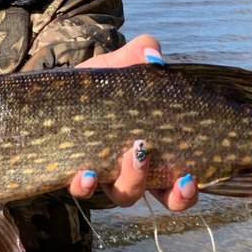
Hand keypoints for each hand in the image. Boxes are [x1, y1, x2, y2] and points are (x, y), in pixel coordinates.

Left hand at [67, 34, 198, 211]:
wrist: (59, 92)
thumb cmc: (102, 83)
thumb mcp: (122, 65)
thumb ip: (140, 54)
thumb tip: (152, 54)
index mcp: (160, 152)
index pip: (184, 182)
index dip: (191, 190)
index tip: (193, 178)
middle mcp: (138, 172)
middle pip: (165, 198)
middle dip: (175, 194)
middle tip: (179, 176)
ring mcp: (107, 176)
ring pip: (126, 195)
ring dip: (133, 182)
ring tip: (132, 156)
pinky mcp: (76, 175)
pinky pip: (82, 190)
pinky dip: (86, 185)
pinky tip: (86, 173)